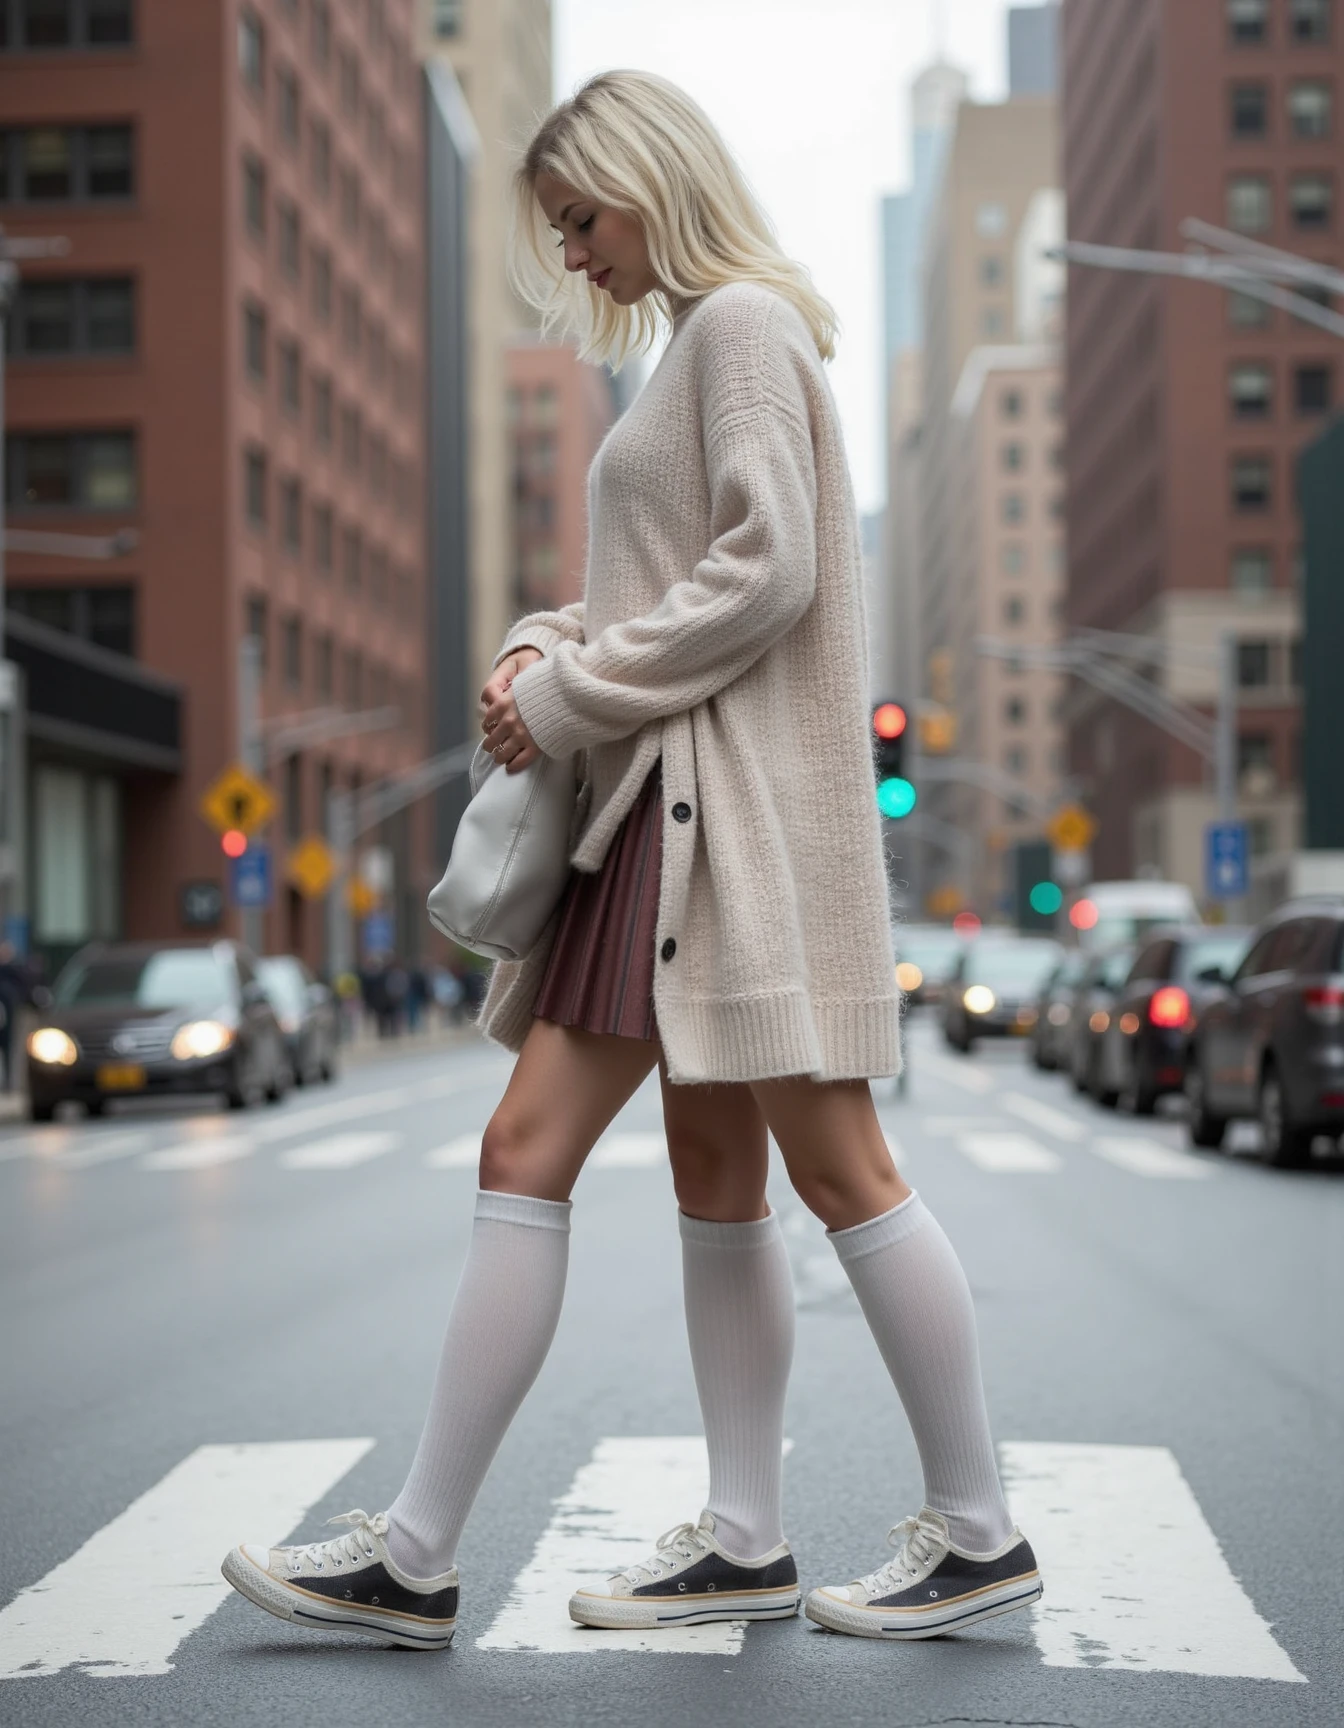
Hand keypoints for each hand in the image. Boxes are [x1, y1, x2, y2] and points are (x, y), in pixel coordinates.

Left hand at [479, 650, 542, 773]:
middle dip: (491, 745)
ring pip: (502, 753)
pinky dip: (513, 766)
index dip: (488, 727)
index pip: (487, 721)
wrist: (567, 695)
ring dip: (499, 757)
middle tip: (493, 747)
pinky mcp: (534, 747)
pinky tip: (511, 767)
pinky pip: (519, 762)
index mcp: (502, 705)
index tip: (491, 730)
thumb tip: (506, 692)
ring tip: (500, 759)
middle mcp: (508, 722)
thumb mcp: (524, 681)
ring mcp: (520, 736)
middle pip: (491, 741)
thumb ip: (512, 690)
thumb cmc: (546, 685)